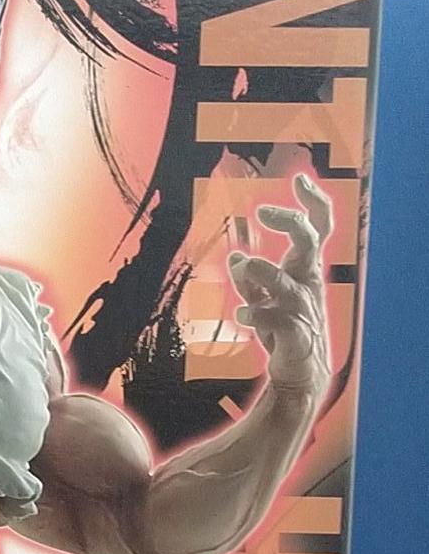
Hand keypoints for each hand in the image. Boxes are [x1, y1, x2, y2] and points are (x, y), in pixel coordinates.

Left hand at [228, 173, 332, 394]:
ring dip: (257, 270)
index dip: (313, 201)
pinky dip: (254, 313)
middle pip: (308, 240)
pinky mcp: (293, 332)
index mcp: (305, 271)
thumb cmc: (285, 332)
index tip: (299, 179)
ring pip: (282, 279)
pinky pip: (272, 317)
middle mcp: (307, 284)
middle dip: (289, 220)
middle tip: (263, 211)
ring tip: (242, 266)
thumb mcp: (266, 300)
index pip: (318, 228)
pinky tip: (243, 316)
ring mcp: (301, 307)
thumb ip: (251, 280)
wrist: (300, 374)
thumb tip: (236, 255)